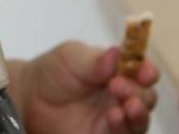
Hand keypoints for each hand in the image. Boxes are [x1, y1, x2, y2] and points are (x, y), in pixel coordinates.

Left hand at [13, 43, 158, 133]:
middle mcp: (122, 95)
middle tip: (117, 85)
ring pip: (139, 120)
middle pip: (146, 97)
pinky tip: (113, 117)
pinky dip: (122, 128)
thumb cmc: (54, 71)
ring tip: (125, 106)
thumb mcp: (72, 57)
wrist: (30, 97)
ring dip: (137, 113)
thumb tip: (118, 52)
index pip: (143, 71)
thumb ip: (95, 60)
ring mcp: (115, 118)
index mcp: (119, 71)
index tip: (145, 71)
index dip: (148, 70)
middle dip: (138, 92)